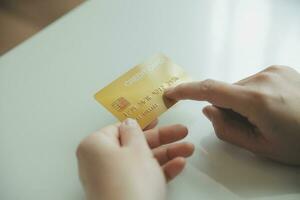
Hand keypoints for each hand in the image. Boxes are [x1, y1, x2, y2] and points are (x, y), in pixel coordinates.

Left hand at [76, 119, 193, 199]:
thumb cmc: (130, 179)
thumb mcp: (135, 148)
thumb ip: (134, 132)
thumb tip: (129, 123)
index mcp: (96, 146)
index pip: (119, 128)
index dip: (142, 124)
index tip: (158, 119)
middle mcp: (100, 162)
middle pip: (134, 144)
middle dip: (162, 139)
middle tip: (182, 132)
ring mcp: (112, 179)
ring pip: (141, 161)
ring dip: (166, 154)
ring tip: (189, 149)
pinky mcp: (123, 193)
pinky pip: (142, 177)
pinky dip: (160, 171)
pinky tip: (179, 165)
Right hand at [165, 65, 299, 164]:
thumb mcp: (260, 147)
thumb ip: (226, 129)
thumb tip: (209, 110)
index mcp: (258, 100)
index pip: (210, 90)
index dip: (187, 91)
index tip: (171, 92)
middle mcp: (264, 78)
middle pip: (226, 92)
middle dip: (227, 108)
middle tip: (248, 126)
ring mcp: (273, 70)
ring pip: (240, 87)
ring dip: (242, 102)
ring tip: (267, 117)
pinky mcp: (279, 68)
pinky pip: (253, 82)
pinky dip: (253, 95)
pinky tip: (273, 106)